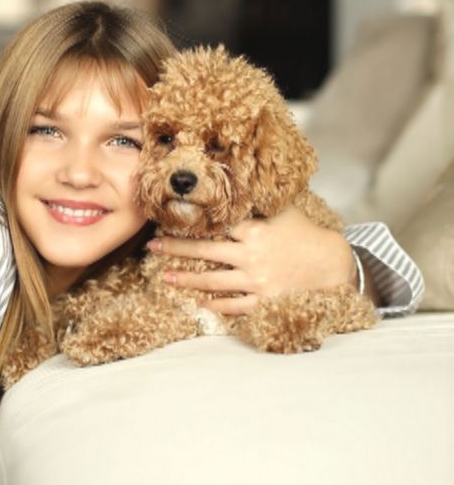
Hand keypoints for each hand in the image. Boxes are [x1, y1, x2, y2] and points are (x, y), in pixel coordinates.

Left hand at [147, 206, 361, 315]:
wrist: (332, 265)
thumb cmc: (306, 234)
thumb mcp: (282, 211)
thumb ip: (257, 202)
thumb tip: (236, 179)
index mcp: (254, 230)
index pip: (214, 226)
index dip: (189, 225)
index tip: (167, 221)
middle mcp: (252, 256)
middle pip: (205, 252)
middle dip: (175, 249)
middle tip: (152, 246)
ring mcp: (257, 281)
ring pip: (213, 281)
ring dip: (187, 280)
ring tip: (166, 278)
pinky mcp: (265, 300)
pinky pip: (235, 305)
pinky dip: (217, 305)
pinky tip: (200, 303)